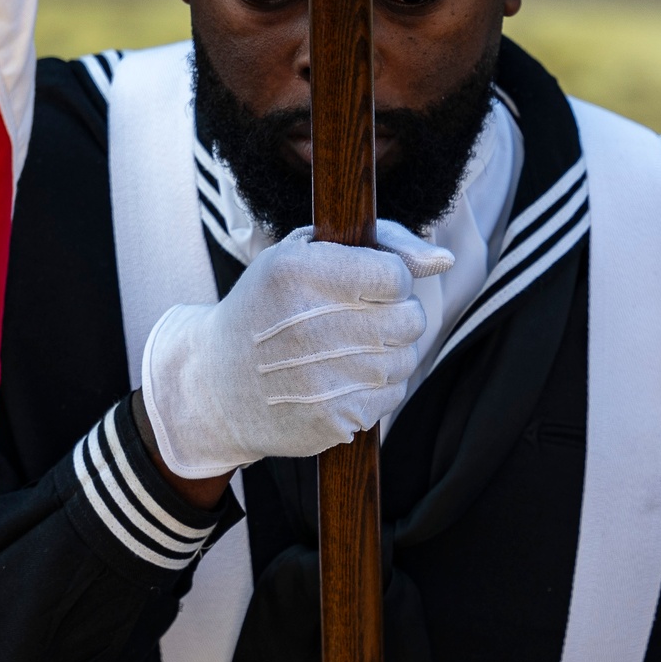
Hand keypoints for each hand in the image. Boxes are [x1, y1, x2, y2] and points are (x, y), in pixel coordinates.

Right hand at [141, 220, 453, 477]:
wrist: (216, 384)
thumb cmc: (270, 306)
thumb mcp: (305, 252)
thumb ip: (384, 242)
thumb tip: (443, 260)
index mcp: (299, 272)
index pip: (395, 276)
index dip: (389, 280)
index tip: (365, 286)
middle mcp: (308, 326)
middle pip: (410, 319)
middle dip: (395, 316)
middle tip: (360, 318)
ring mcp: (320, 378)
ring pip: (406, 359)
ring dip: (388, 353)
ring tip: (347, 349)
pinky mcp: (331, 419)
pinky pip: (390, 397)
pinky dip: (375, 388)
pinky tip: (340, 379)